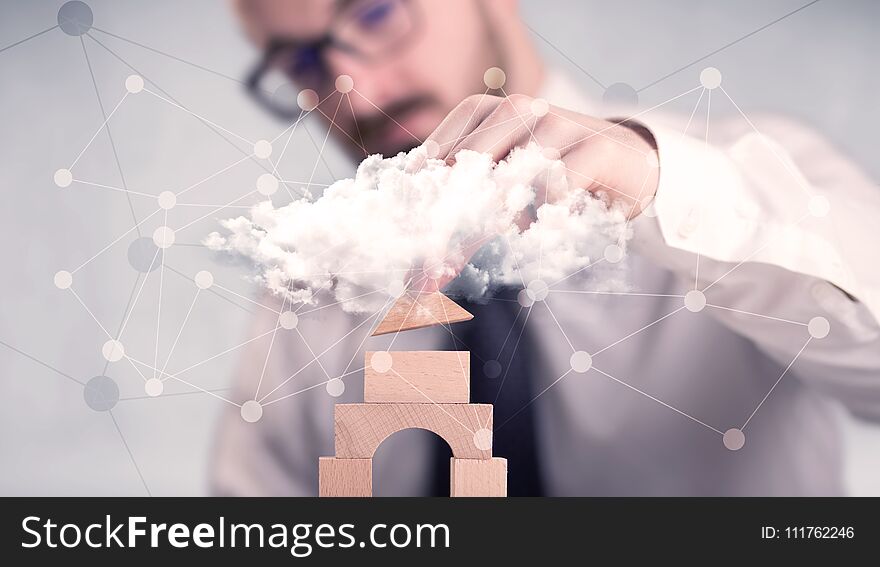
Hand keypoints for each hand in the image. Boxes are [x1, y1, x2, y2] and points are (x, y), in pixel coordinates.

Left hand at [410, 93, 659, 292]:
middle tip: (429, 270)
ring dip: (493, 221)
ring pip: (513, 174)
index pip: (442, 152)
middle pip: (471, 168)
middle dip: (450, 222)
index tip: (406, 239)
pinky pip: (560, 183)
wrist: (629, 163)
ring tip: (476, 256)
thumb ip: (467, 202)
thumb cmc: (554, 176)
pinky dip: (542, 213)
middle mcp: (519, 109)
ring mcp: (558, 123)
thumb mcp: (507, 183)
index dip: (421, 198)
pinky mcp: (596, 146)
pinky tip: (534, 234)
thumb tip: (417, 257)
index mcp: (486, 112)